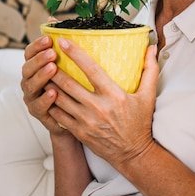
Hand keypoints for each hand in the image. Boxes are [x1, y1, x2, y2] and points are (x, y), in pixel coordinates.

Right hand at [21, 35, 72, 138]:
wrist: (76, 116)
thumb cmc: (72, 86)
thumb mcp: (69, 65)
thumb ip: (61, 44)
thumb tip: (53, 18)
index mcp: (35, 67)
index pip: (30, 53)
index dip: (37, 45)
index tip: (49, 38)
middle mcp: (30, 81)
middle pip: (27, 68)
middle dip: (39, 59)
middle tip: (52, 53)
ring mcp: (33, 98)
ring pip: (31, 86)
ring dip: (41, 76)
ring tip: (52, 68)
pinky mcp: (40, 114)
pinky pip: (39, 106)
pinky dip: (45, 99)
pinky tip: (53, 92)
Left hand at [47, 39, 158, 170]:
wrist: (133, 154)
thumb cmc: (140, 123)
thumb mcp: (148, 96)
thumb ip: (150, 70)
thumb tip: (152, 48)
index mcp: (114, 95)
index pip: (91, 69)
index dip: (75, 53)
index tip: (63, 41)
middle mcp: (98, 107)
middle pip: (68, 83)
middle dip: (53, 68)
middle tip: (45, 55)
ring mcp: (86, 121)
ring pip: (59, 98)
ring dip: (49, 84)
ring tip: (42, 72)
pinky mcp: (79, 132)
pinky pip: (58, 115)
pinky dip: (51, 103)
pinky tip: (47, 94)